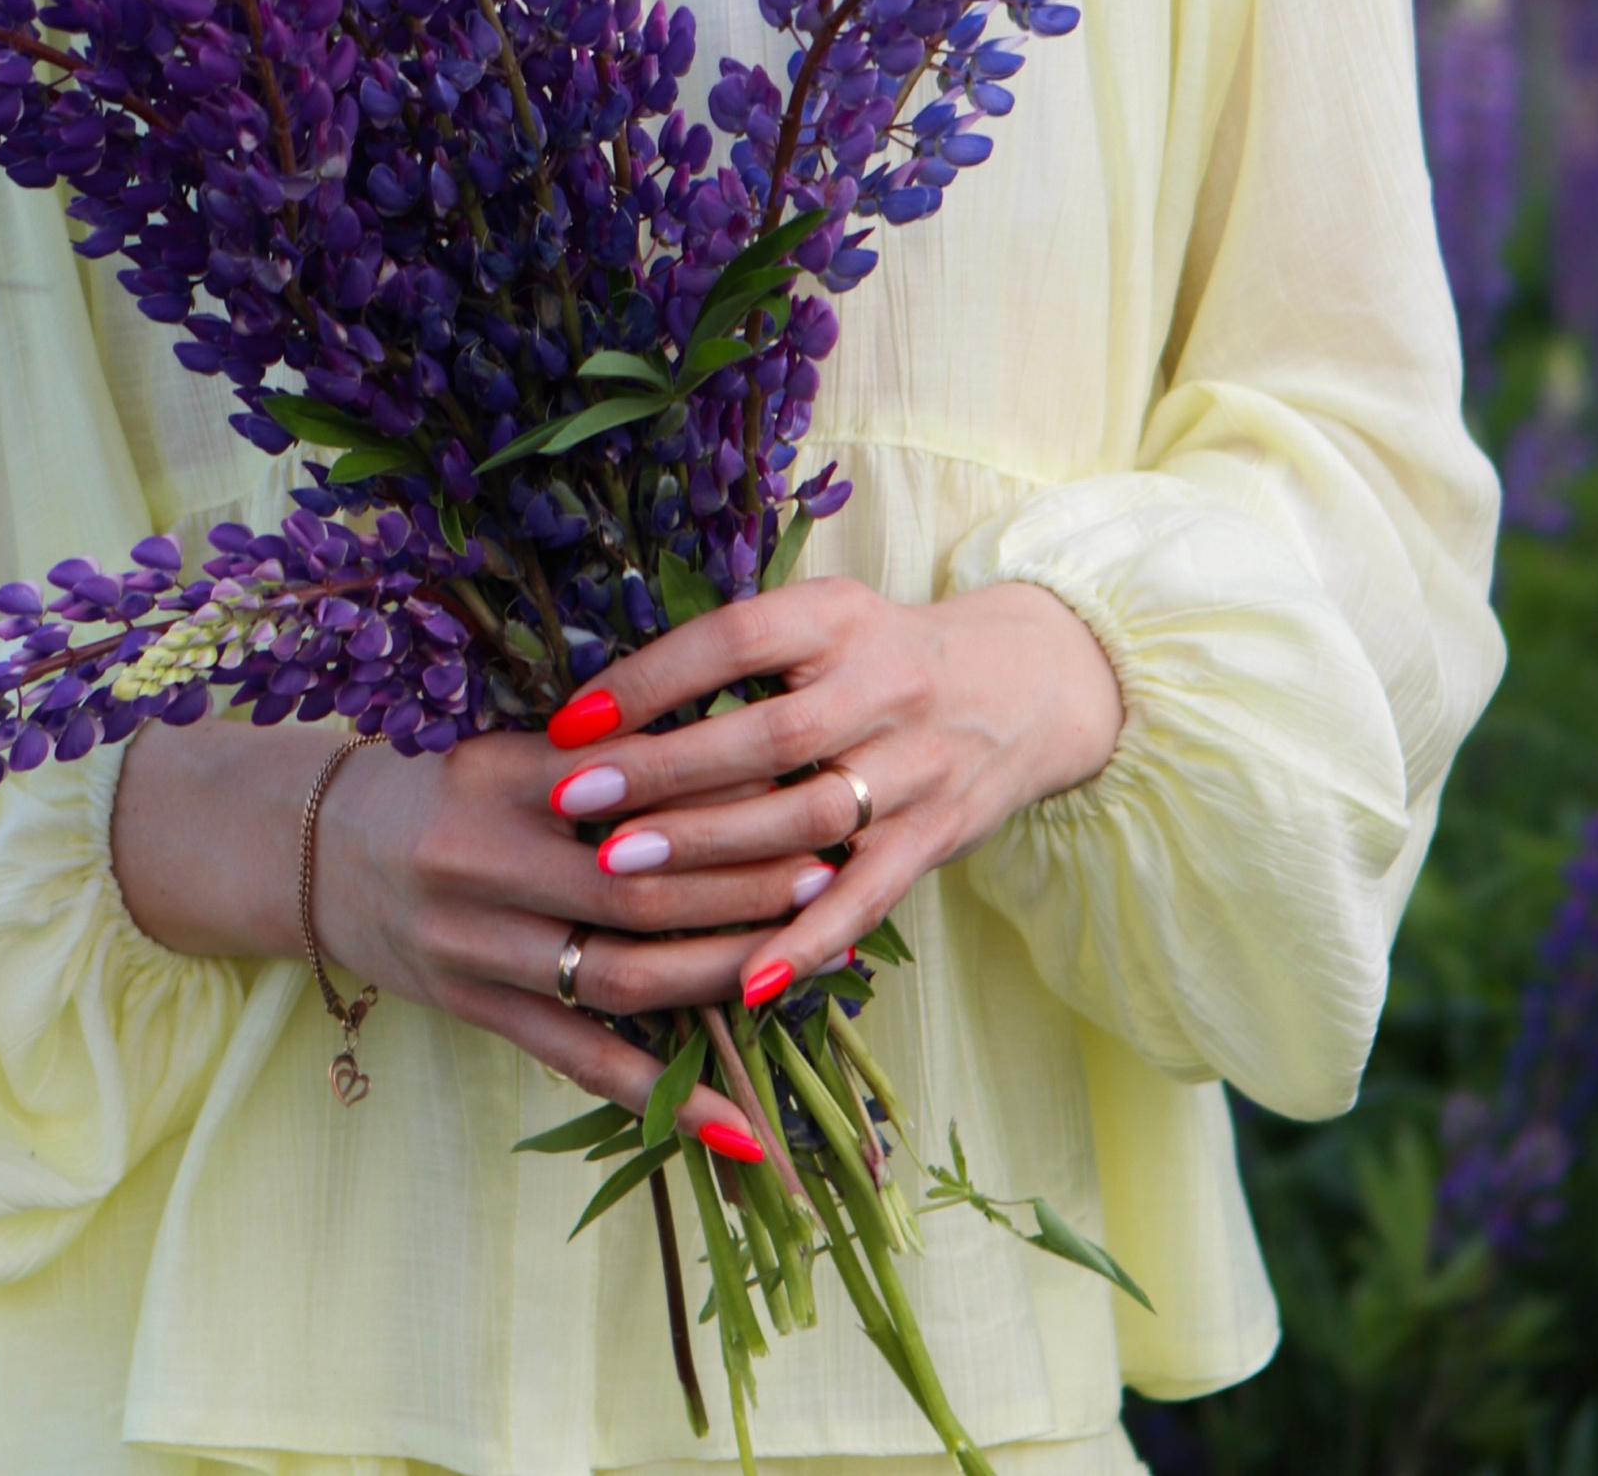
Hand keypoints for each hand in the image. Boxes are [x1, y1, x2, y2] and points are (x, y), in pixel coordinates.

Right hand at [109, 704, 814, 1149]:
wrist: (318, 851)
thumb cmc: (438, 785)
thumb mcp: (505, 748)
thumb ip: (600, 753)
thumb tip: (737, 749)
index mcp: (494, 777)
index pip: (625, 787)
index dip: (716, 796)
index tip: (797, 789)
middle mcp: (476, 864)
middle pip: (633, 889)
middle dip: (738, 886)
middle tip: (823, 874)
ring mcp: (471, 949)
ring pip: (617, 976)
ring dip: (716, 975)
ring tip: (797, 963)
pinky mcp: (472, 1012)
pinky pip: (575, 1059)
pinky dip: (657, 1094)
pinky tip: (733, 1126)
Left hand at [538, 576, 1123, 1004]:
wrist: (1025, 684)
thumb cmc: (881, 655)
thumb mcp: (821, 619)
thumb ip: (736, 652)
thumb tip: (603, 702)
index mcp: (840, 617)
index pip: (737, 638)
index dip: (652, 678)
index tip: (572, 721)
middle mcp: (885, 686)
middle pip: (769, 734)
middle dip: (664, 772)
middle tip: (573, 804)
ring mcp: (916, 767)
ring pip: (808, 817)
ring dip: (710, 849)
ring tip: (617, 873)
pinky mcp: (937, 838)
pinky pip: (867, 897)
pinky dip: (806, 943)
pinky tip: (743, 980)